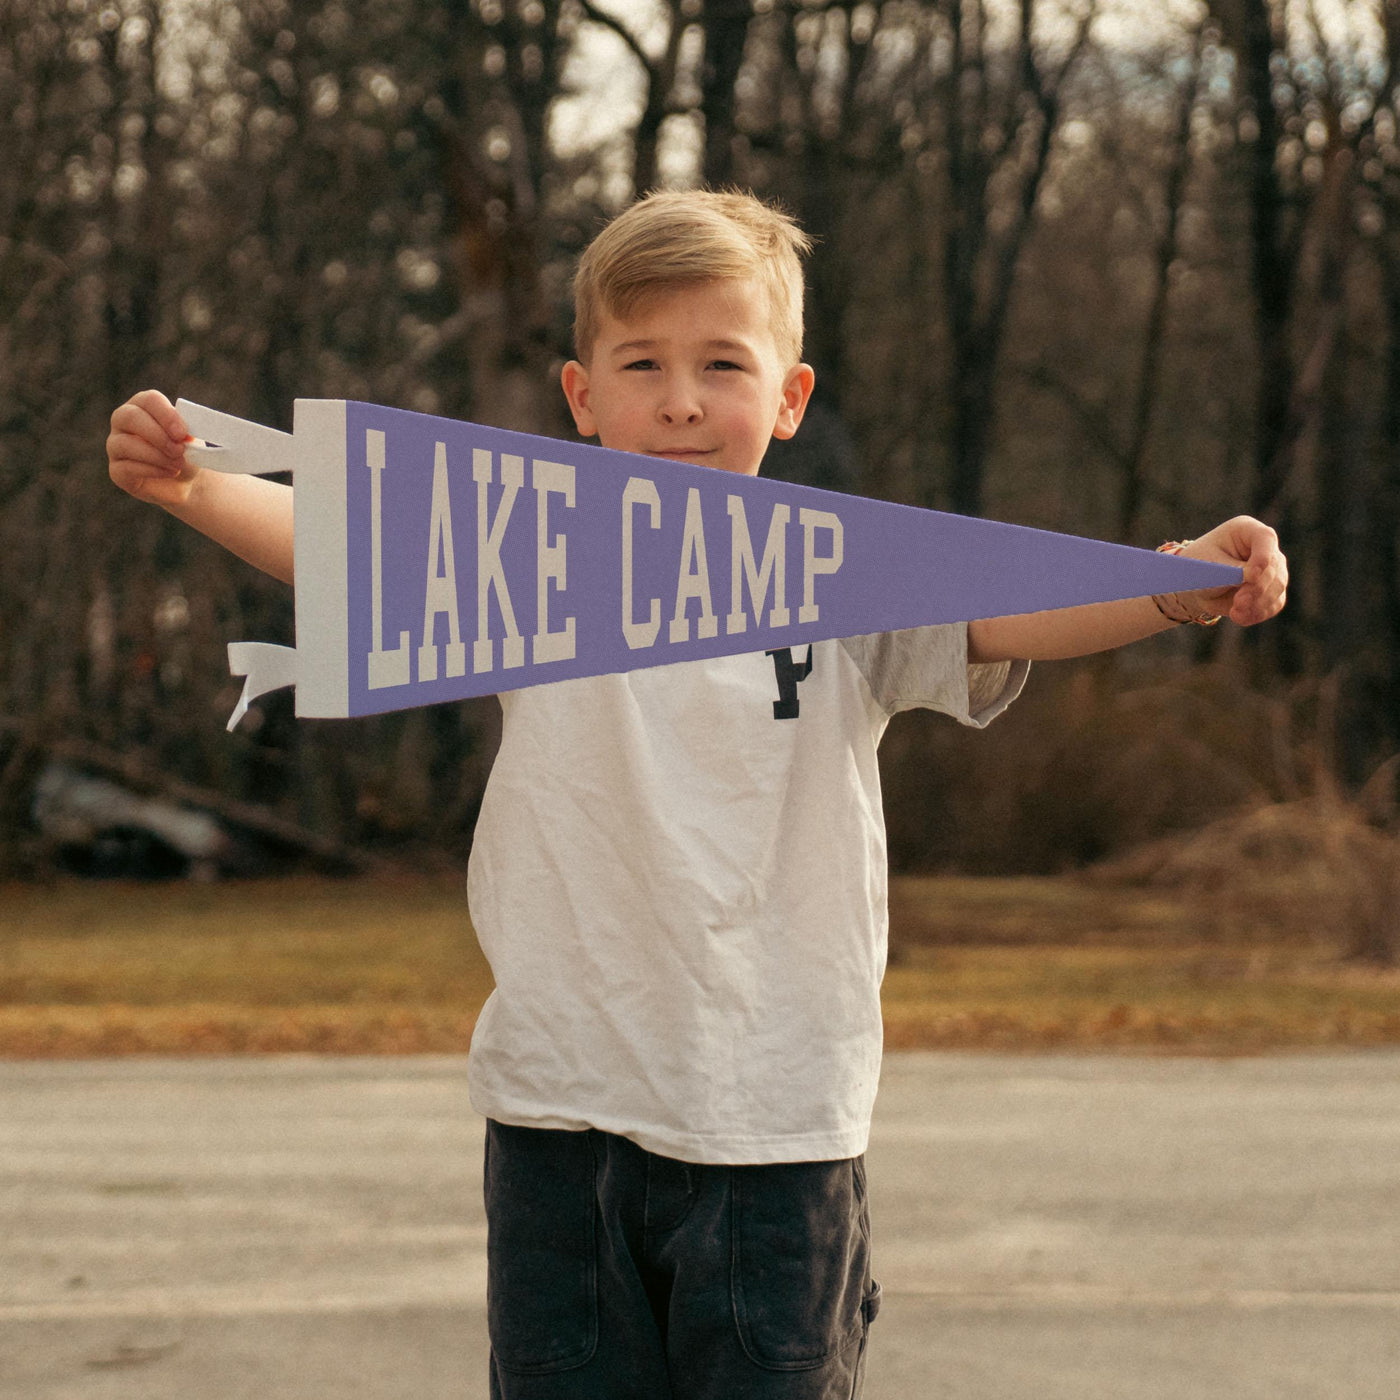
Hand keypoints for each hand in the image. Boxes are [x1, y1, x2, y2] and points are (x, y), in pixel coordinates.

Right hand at [108, 389, 201, 508]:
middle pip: (130, 417)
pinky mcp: (116, 470)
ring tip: (178, 464)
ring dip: (157, 456)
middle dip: (158, 435)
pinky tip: (171, 472)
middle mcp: (123, 421)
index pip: (149, 400)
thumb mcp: (192, 440)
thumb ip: (190, 432)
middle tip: (180, 450)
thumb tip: (187, 436)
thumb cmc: (186, 453)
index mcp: (144, 406)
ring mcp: (115, 445)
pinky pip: (126, 467)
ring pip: (125, 443)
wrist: (183, 481)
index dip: (166, 415)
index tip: (183, 433)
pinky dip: (154, 470)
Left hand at [1176, 516, 1287, 626]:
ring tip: (1235, 612)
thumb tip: (1254, 578)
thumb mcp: (1210, 566)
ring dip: (1257, 603)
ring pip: (1277, 587)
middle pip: (1274, 567)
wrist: (1197, 585)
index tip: (1253, 576)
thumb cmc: (1200, 566)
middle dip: (1257, 588)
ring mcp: (1273, 569)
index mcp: (1247, 530)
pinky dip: (1258, 613)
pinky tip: (1239, 617)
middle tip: (1239, 602)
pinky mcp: (1273, 590)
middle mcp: (1265, 548)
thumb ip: (1232, 571)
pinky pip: (1274, 603)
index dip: (1263, 557)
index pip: (1265, 538)